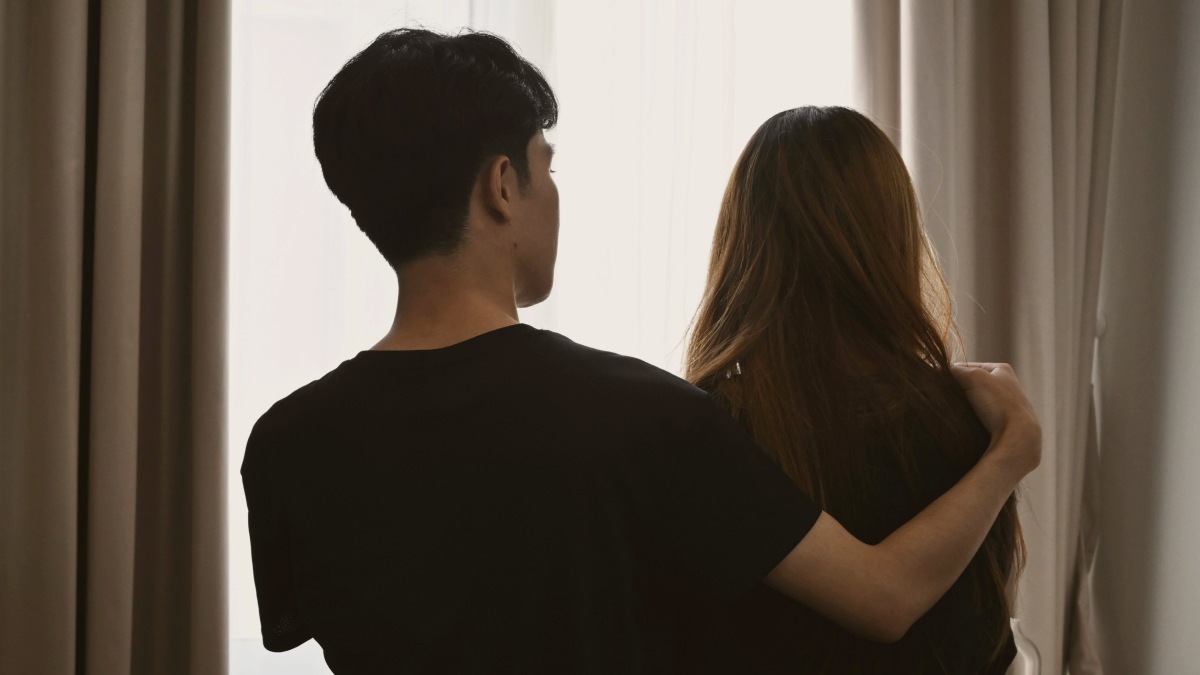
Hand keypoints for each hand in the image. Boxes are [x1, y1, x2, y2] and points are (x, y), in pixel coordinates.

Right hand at [950, 362, 1041, 476]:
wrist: (1017, 435)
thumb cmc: (997, 402)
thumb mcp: (973, 377)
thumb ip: (956, 370)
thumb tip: (939, 371)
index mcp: (1002, 370)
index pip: (969, 367)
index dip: (953, 374)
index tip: (942, 384)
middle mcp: (1007, 384)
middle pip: (973, 384)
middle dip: (960, 390)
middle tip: (947, 397)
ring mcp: (1006, 404)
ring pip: (976, 401)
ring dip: (965, 405)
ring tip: (955, 411)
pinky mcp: (1005, 422)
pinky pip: (981, 416)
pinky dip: (972, 417)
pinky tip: (966, 422)